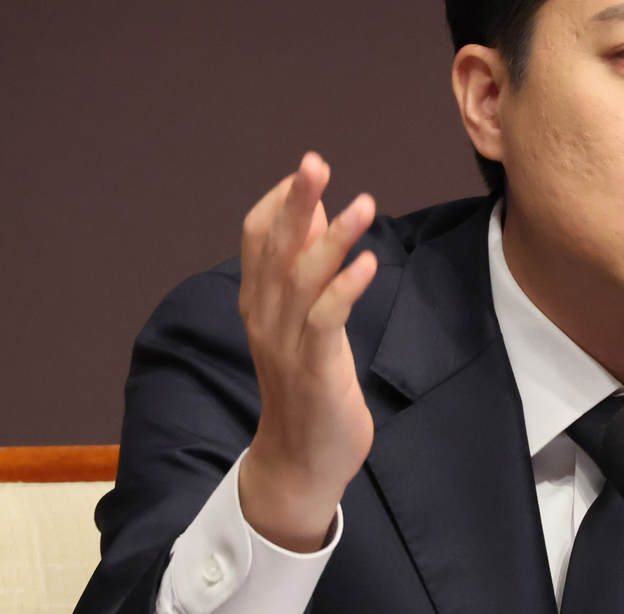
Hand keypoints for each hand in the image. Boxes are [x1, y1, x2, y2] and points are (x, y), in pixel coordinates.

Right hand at [236, 152, 377, 551]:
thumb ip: (303, 272)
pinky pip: (327, 320)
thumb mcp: (303, 320)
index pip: (256, 239)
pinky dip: (345, 288)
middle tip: (315, 162)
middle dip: (297, 203)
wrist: (301, 461)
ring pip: (302, 279)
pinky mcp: (315, 368)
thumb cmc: (308, 383)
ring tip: (362, 203)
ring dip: (331, 238)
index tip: (304, 172)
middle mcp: (265, 317)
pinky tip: (367, 263)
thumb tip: (314, 214)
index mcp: (258, 303)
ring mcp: (287, 343)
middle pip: (275, 249)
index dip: (279, 203)